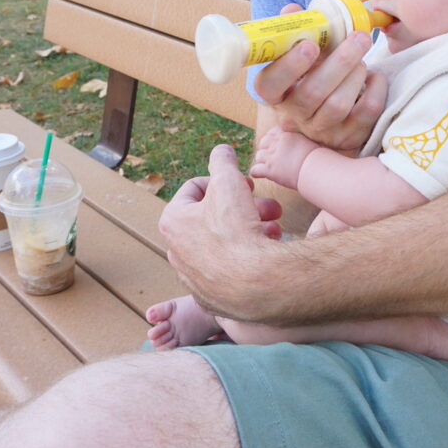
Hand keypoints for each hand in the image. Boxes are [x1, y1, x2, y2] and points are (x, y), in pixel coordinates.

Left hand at [158, 144, 282, 317]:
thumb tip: (221, 150)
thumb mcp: (229, 180)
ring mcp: (194, 277)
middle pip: (214, 216)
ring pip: (225, 242)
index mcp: (173, 220)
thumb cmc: (236, 229)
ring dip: (252, 229)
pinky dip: (248, 257)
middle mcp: (177, 250)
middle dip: (245, 206)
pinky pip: (231, 269)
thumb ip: (223, 160)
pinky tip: (267, 251)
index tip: (245, 184)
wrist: (253, 283)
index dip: (225, 180)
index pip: (196, 187)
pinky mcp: (212, 297)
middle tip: (269, 206)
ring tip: (274, 228)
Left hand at [250, 125, 319, 189]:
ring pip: (258, 156)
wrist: (317, 169)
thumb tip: (305, 140)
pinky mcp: (270, 170)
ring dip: (262, 161)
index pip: (273, 132)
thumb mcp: (310, 141)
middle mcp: (277, 143)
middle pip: (263, 142)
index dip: (273, 139)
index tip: (276, 145)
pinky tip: (261, 175)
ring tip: (268, 166)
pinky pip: (255, 170)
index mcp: (287, 134)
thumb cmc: (319, 157)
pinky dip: (256, 173)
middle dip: (265, 149)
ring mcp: (272, 156)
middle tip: (271, 157)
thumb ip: (301, 139)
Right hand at [253, 5, 386, 152]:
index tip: (309, 45)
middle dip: (339, 62)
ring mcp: (321, 130)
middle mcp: (294, 116)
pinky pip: (366, 113)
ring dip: (356, 74)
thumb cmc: (313, 74)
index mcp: (276, 93)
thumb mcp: (301, 55)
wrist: (330, 113)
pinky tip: (374, 77)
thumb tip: (292, 10)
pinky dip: (375, 89)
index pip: (269, 85)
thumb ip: (296, 31)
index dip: (289, 66)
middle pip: (312, 93)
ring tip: (362, 59)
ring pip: (338, 105)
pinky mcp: (349, 137)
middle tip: (359, 36)